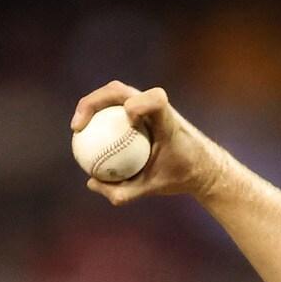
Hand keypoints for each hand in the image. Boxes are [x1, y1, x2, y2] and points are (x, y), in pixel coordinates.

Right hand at [70, 81, 226, 205]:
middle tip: (78, 126)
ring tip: (78, 128)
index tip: (128, 117)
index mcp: (169, 122)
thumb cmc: (182, 175)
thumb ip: (126, 191)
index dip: (140, 103)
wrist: (203, 165)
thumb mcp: (155, 187)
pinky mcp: (141, 107)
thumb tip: (92, 183)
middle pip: (120, 90)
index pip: (157, 101)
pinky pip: (115, 107)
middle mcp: (158, 107)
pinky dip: (99, 116)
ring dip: (92, 105)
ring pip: (114, 94)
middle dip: (94, 102)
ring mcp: (148, 104)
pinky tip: (86, 134)